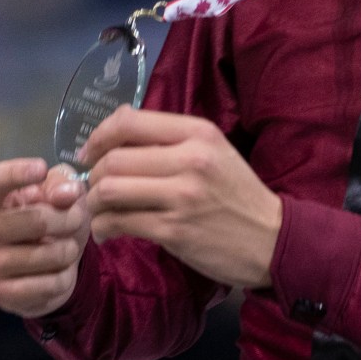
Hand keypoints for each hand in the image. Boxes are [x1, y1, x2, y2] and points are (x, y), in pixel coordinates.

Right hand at [0, 159, 89, 318]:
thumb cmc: (54, 217)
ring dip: (68, 251)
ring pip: (43, 255)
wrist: (52, 265)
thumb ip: (64, 183)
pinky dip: (64, 278)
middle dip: (67, 220)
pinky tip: (59, 272)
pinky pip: (46, 285)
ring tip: (68, 247)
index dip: (16, 173)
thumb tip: (65, 194)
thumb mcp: (63, 191)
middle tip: (76, 220)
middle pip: (34, 220)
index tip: (41, 168)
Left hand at [81, 107, 281, 289]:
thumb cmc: (237, 193)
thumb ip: (171, 139)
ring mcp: (182, 196)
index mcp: (198, 133)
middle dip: (93, 175)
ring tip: (99, 211)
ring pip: (110, 190)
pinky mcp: (174, 230)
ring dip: (94, 204)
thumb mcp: (213, 152)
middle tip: (94, 189)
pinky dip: (103, 228)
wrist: (270, 238)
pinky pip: (119, 223)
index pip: (130, 122)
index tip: (90, 153)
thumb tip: (116, 128)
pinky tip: (108, 232)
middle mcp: (190, 158)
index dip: (99, 135)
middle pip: (114, 159)